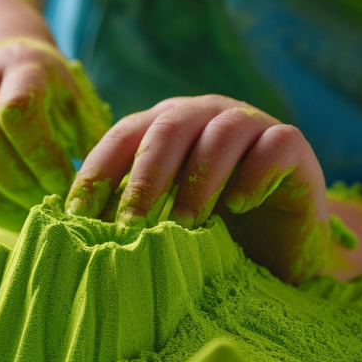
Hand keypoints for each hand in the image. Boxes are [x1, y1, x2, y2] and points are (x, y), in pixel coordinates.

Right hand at [0, 38, 111, 229]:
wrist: (2, 65)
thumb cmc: (52, 93)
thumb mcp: (78, 101)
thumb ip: (92, 138)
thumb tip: (103, 191)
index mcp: (19, 69)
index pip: (17, 111)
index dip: (40, 155)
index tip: (65, 184)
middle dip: (19, 184)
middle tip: (48, 208)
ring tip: (27, 220)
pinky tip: (3, 216)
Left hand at [65, 95, 332, 282]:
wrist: (283, 245)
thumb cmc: (213, 232)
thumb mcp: (162, 223)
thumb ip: (126, 218)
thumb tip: (69, 237)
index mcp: (164, 127)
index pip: (122, 137)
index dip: (99, 172)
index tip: (77, 215)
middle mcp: (203, 116)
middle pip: (167, 130)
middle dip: (144, 178)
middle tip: (130, 223)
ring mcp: (250, 125)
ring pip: (220, 134)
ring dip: (198, 181)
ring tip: (185, 224)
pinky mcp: (291, 144)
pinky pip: (273, 145)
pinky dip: (253, 174)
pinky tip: (240, 205)